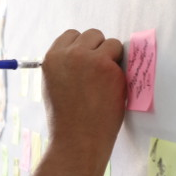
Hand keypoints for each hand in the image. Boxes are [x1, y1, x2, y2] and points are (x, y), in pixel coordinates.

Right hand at [42, 29, 124, 157]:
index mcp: (52, 58)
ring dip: (112, 58)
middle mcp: (70, 54)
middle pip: (93, 34)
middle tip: (99, 73)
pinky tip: (112, 91)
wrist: (77, 140)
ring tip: (106, 82)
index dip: (82, 47)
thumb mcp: (52, 85)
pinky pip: (122, 60)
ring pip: (111, 43)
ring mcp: (91, 59)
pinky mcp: (110, 68)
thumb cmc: (66, 119)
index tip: (87, 61)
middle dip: (99, 50)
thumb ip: (65, 66)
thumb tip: (84, 52)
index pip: (71, 35)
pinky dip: (120, 73)